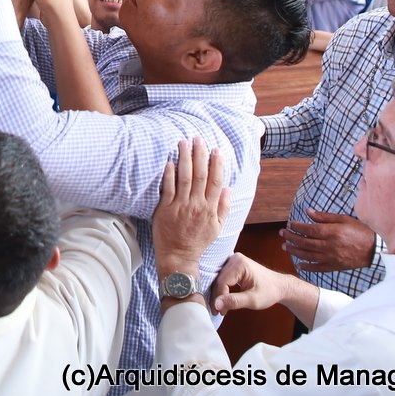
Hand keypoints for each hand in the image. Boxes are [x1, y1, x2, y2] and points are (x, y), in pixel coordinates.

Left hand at [153, 138, 230, 275]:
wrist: (179, 256)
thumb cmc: (198, 241)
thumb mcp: (217, 227)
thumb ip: (223, 207)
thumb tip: (228, 188)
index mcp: (210, 209)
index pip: (216, 182)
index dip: (217, 164)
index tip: (216, 150)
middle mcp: (197, 206)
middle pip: (201, 175)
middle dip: (200, 155)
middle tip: (198, 139)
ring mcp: (181, 207)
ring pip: (185, 178)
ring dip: (185, 159)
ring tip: (183, 143)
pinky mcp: (165, 210)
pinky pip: (168, 189)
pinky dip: (169, 175)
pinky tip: (170, 162)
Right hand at [209, 253, 287, 314]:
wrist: (279, 286)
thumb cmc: (269, 292)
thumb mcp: (253, 300)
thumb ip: (234, 301)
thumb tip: (216, 304)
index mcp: (239, 264)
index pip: (222, 282)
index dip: (219, 298)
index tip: (220, 311)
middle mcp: (234, 258)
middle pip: (218, 280)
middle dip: (218, 297)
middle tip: (219, 311)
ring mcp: (233, 260)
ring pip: (218, 279)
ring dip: (218, 294)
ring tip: (221, 308)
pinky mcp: (233, 265)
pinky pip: (222, 277)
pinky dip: (222, 289)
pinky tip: (223, 300)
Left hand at [282, 211, 376, 271]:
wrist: (374, 249)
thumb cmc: (359, 231)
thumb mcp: (344, 219)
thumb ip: (325, 217)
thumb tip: (309, 212)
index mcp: (332, 232)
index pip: (309, 229)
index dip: (297, 227)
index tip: (290, 224)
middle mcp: (329, 245)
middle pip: (305, 242)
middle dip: (291, 237)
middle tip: (282, 234)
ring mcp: (331, 257)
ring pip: (308, 255)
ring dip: (294, 251)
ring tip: (285, 247)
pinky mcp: (334, 266)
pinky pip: (318, 268)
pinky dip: (307, 267)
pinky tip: (299, 264)